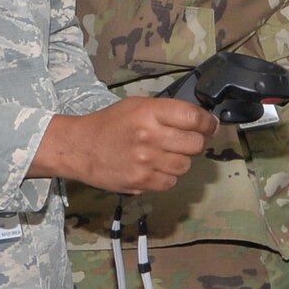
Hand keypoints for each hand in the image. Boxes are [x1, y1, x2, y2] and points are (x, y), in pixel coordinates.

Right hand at [32, 97, 216, 194]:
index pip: (194, 118)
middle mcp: (149, 136)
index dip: (208, 123)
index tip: (209, 126)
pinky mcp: (141, 181)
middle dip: (195, 143)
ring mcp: (145, 161)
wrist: (79, 148)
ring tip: (165, 155)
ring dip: (181, 161)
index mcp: (149, 112)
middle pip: (196, 144)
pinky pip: (171, 182)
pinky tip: (155, 168)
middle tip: (184, 142)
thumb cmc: (110, 124)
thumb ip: (169, 112)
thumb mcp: (138, 106)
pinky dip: (167, 177)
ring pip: (186, 166)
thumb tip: (205, 122)